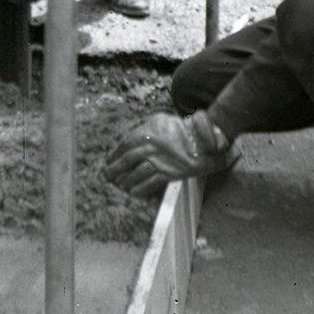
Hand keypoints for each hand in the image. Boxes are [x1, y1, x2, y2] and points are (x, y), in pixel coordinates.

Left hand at [104, 110, 233, 197]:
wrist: (207, 138)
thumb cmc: (185, 128)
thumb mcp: (162, 120)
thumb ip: (147, 128)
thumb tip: (132, 142)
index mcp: (148, 129)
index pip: (126, 142)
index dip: (116, 152)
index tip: (110, 159)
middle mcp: (151, 145)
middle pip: (128, 159)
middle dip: (115, 169)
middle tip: (107, 175)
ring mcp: (159, 160)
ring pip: (137, 173)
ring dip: (126, 181)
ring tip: (119, 186)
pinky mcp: (169, 173)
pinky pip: (151, 183)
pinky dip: (141, 189)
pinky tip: (134, 193)